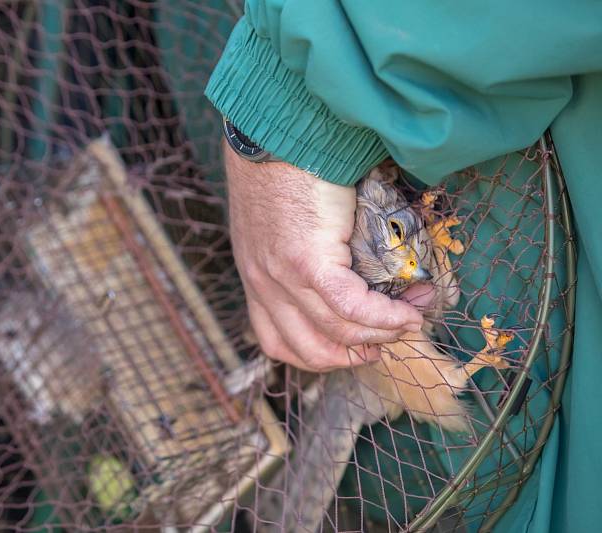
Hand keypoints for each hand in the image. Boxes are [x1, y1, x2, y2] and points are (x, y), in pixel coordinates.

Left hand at [225, 146, 424, 370]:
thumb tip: (354, 269)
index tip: (359, 342)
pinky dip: (384, 315)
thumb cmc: (289, 164)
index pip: (278, 341)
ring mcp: (281, 277)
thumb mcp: (283, 221)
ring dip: (383, 332)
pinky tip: (408, 307)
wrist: (282, 129)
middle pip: (308, 350)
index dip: (323, 354)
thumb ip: (306, 252)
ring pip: (336, 332)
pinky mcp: (305, 261)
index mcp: (256, 277)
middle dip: (356, 354)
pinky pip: (350, 307)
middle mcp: (263, 284)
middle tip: (392, 334)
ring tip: (413, 313)